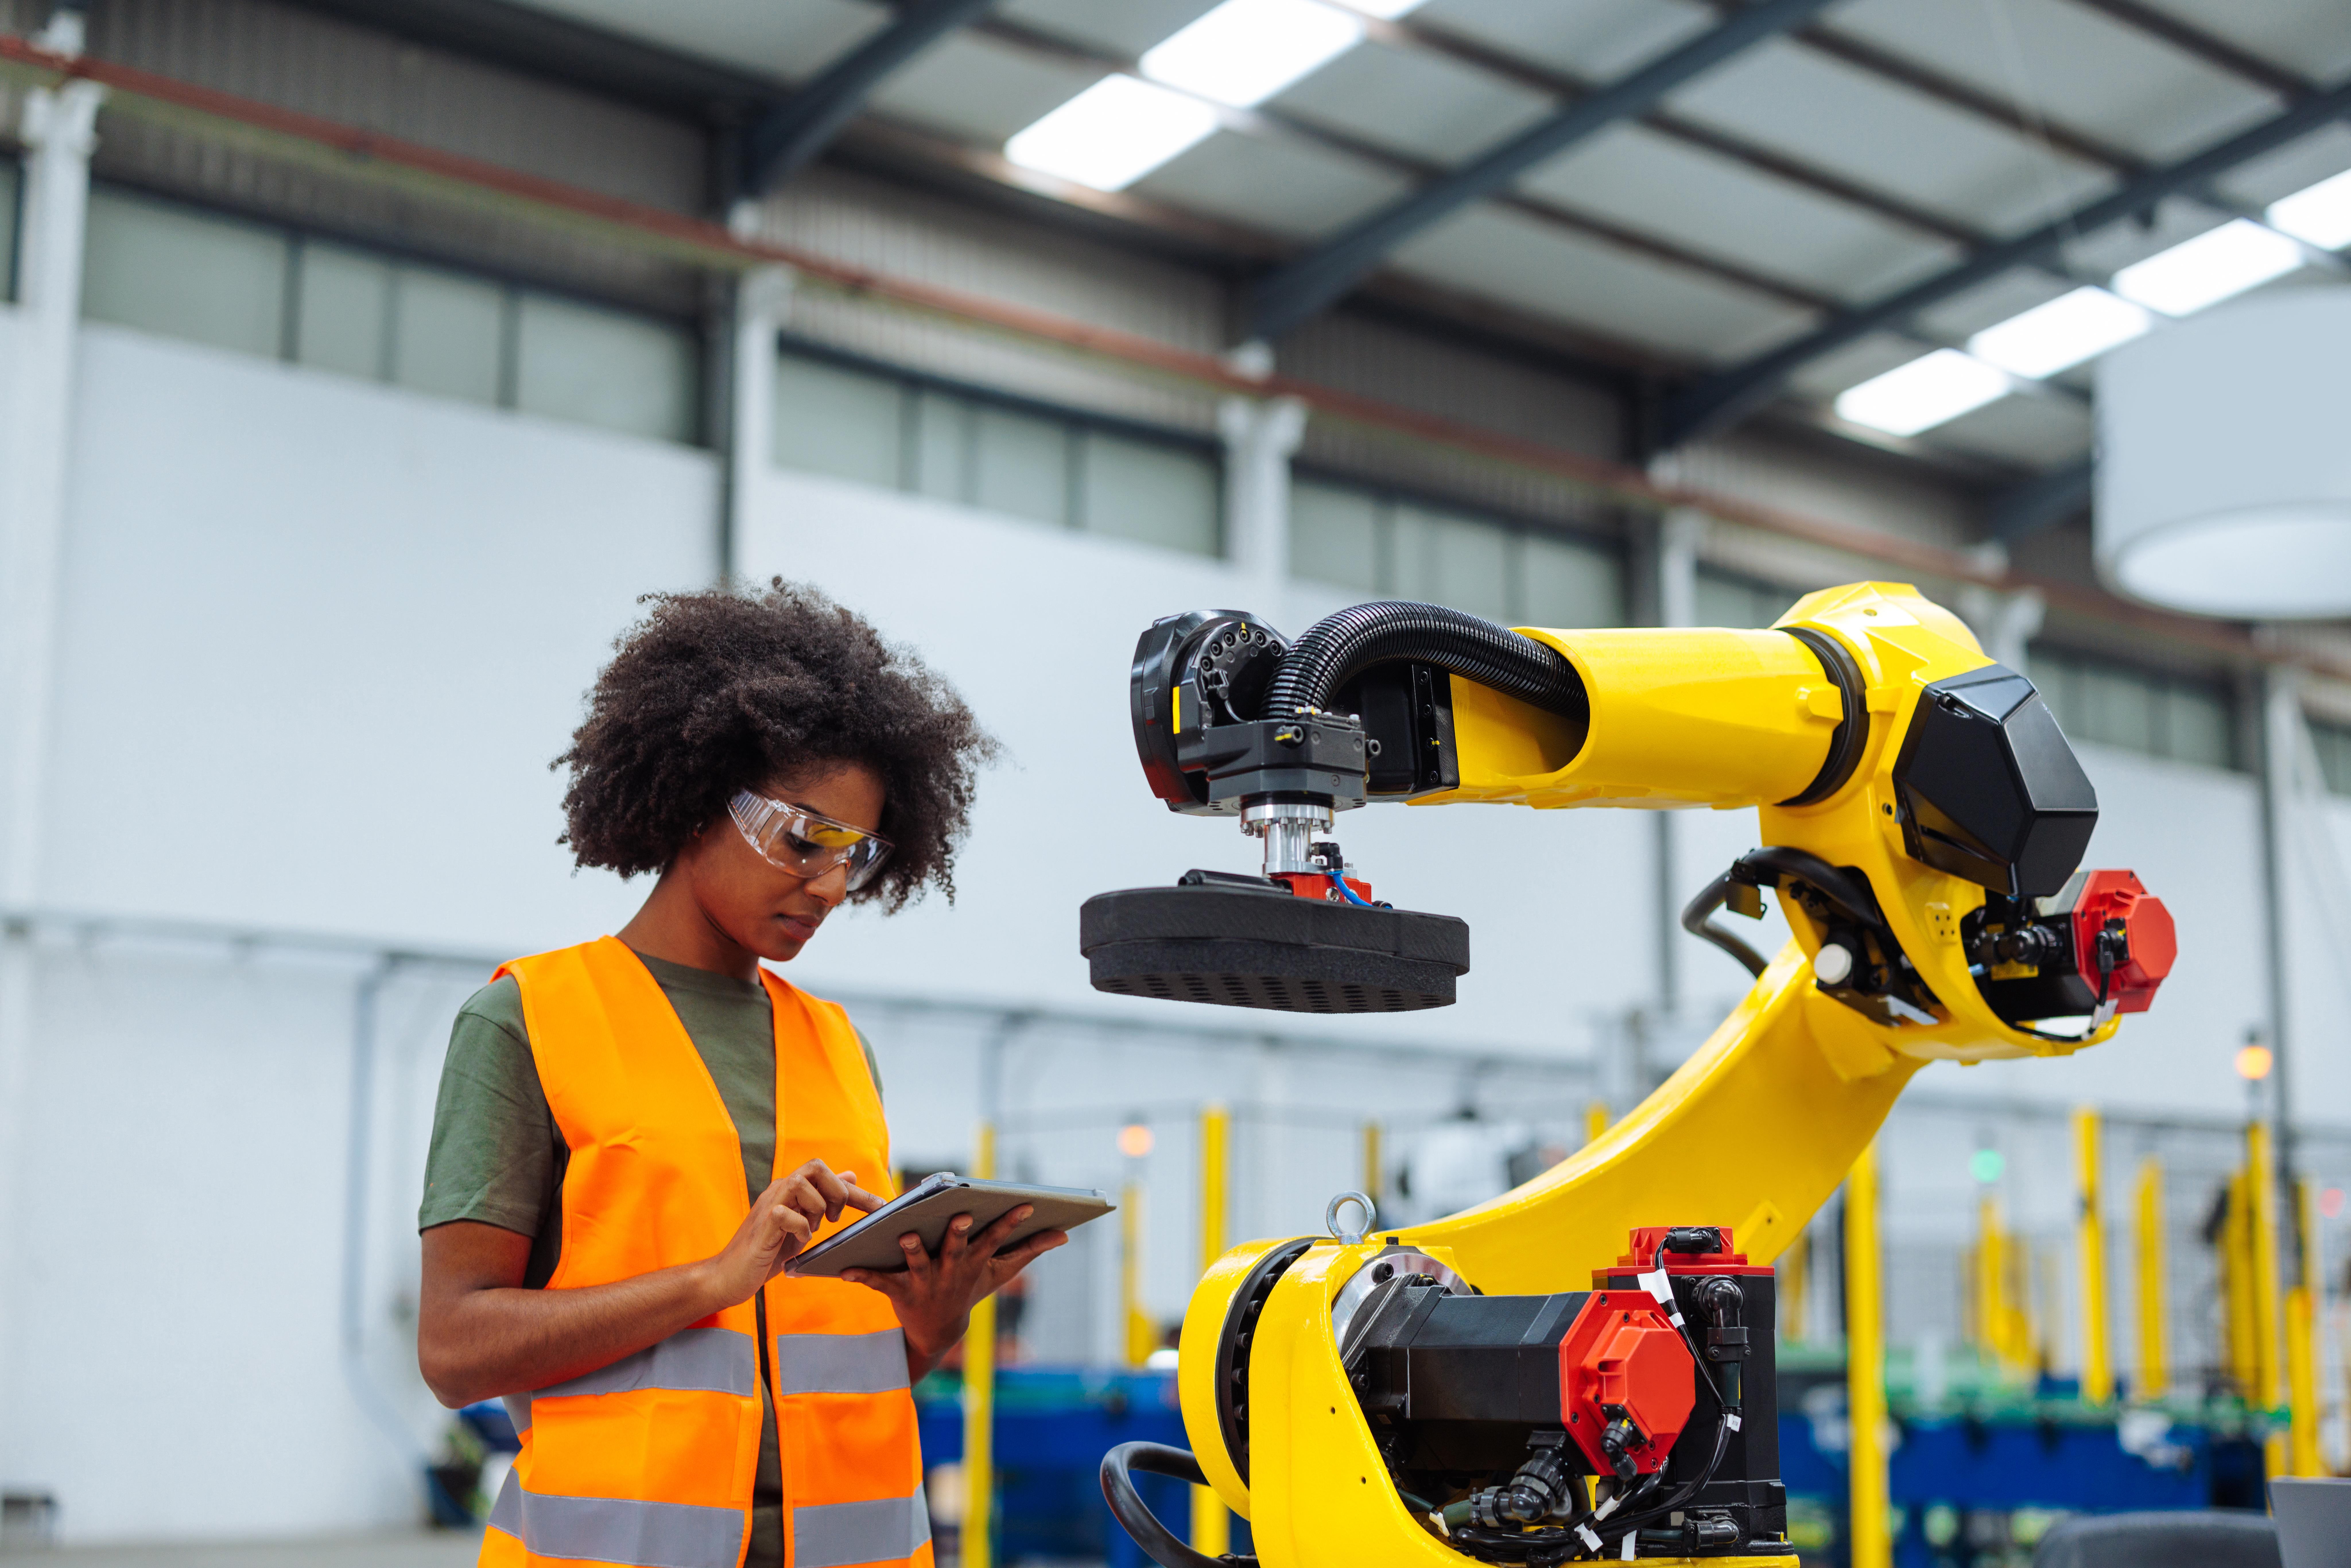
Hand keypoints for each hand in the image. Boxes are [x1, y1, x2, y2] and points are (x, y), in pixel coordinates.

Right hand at [700, 1160, 885, 1309]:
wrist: (728, 1277)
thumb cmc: (766, 1253)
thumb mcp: (803, 1226)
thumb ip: (823, 1202)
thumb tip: (849, 1176)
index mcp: (790, 1192)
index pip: (827, 1175)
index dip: (857, 1191)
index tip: (881, 1207)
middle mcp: (779, 1193)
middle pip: (815, 1166)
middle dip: (835, 1191)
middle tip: (836, 1218)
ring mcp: (768, 1207)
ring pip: (799, 1183)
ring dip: (816, 1206)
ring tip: (814, 1228)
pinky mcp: (761, 1227)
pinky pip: (783, 1213)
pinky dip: (799, 1227)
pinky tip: (799, 1241)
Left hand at [840, 1205, 1066, 1370]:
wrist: (937, 1332)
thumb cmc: (969, 1289)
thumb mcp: (1000, 1273)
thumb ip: (1028, 1251)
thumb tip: (1063, 1235)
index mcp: (974, 1263)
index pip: (997, 1240)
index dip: (1011, 1222)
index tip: (1024, 1203)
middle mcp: (951, 1272)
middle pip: (957, 1250)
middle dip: (960, 1234)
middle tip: (963, 1215)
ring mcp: (925, 1283)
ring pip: (918, 1263)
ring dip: (913, 1250)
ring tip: (906, 1233)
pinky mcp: (899, 1291)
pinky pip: (878, 1281)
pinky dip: (861, 1275)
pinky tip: (844, 1268)